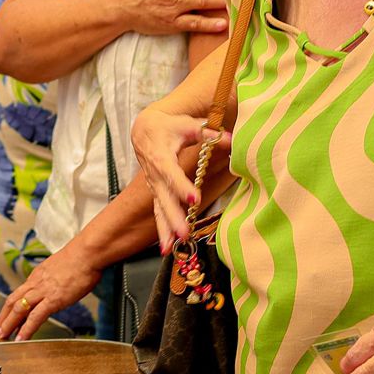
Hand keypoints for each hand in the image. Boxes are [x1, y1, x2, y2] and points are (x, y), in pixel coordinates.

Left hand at [0, 240, 102, 340]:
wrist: (87, 253)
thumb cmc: (82, 258)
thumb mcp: (62, 267)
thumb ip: (56, 277)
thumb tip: (59, 283)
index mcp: (38, 275)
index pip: (20, 293)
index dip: (10, 307)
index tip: (6, 317)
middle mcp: (37, 282)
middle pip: (13, 301)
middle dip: (3, 317)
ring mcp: (44, 291)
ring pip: (19, 309)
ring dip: (8, 324)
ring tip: (2, 336)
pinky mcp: (53, 299)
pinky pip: (36, 317)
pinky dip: (26, 329)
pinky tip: (21, 338)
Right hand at [131, 105, 227, 248]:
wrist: (143, 131)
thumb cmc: (168, 127)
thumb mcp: (187, 125)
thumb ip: (207, 133)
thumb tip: (230, 139)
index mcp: (161, 156)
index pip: (171, 174)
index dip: (182, 186)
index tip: (194, 199)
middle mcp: (155, 175)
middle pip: (164, 198)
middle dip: (173, 217)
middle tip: (184, 233)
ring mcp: (154, 186)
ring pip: (160, 210)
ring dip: (165, 229)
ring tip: (171, 248)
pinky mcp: (157, 193)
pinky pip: (159, 213)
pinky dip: (162, 231)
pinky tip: (166, 248)